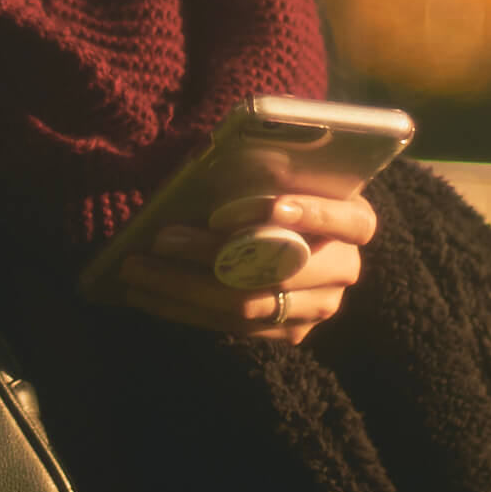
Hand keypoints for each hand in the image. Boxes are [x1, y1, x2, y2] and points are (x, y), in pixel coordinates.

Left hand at [116, 191, 376, 347]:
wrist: (284, 230)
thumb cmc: (274, 186)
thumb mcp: (275, 170)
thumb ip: (259, 167)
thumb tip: (209, 159)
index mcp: (355, 219)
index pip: (347, 220)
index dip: (309, 213)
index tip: (262, 208)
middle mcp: (345, 268)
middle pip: (277, 268)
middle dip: (210, 253)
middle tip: (160, 239)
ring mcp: (319, 307)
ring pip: (246, 304)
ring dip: (183, 286)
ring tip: (136, 269)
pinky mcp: (290, 332)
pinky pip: (232, 328)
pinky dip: (183, 310)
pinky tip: (146, 293)